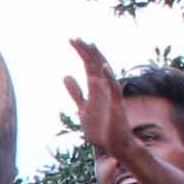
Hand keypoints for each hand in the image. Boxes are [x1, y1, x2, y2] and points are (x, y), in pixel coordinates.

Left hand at [64, 39, 134, 161]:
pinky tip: (103, 67)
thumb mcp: (82, 108)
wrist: (114, 145)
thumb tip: (66, 76)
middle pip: (95, 64)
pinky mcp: (116, 104)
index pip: (88, 65)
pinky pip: (114, 88)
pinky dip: (109, 77)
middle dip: (85, 51)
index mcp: (95, 87)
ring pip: (104, 72)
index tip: (71, 39)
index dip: (81, 52)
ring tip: (90, 45)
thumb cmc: (100, 127)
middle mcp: (104, 88)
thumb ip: (75, 92)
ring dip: (97, 59)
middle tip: (75, 38)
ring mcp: (111, 95)